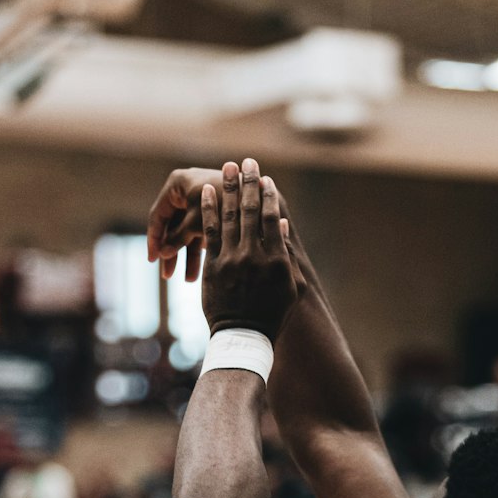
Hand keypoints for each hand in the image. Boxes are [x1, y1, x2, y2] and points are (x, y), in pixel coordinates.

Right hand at [146, 167, 222, 282]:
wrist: (265, 198)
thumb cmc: (229, 204)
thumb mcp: (198, 222)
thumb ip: (178, 237)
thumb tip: (162, 254)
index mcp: (178, 183)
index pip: (158, 215)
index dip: (154, 239)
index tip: (151, 260)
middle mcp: (188, 189)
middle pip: (173, 224)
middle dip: (171, 251)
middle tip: (167, 276)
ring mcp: (202, 199)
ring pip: (189, 230)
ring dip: (188, 255)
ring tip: (189, 280)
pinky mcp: (216, 210)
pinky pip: (203, 232)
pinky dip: (202, 249)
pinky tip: (201, 272)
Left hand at [201, 159, 300, 341]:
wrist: (243, 336)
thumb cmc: (272, 314)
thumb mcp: (290, 288)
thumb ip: (287, 256)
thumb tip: (283, 225)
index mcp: (277, 260)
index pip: (273, 219)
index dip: (269, 195)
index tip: (266, 178)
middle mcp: (255, 255)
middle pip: (252, 210)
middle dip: (249, 183)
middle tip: (248, 161)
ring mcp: (233, 259)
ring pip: (230, 215)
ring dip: (229, 188)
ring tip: (228, 167)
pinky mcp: (214, 265)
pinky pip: (210, 231)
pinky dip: (209, 209)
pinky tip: (207, 190)